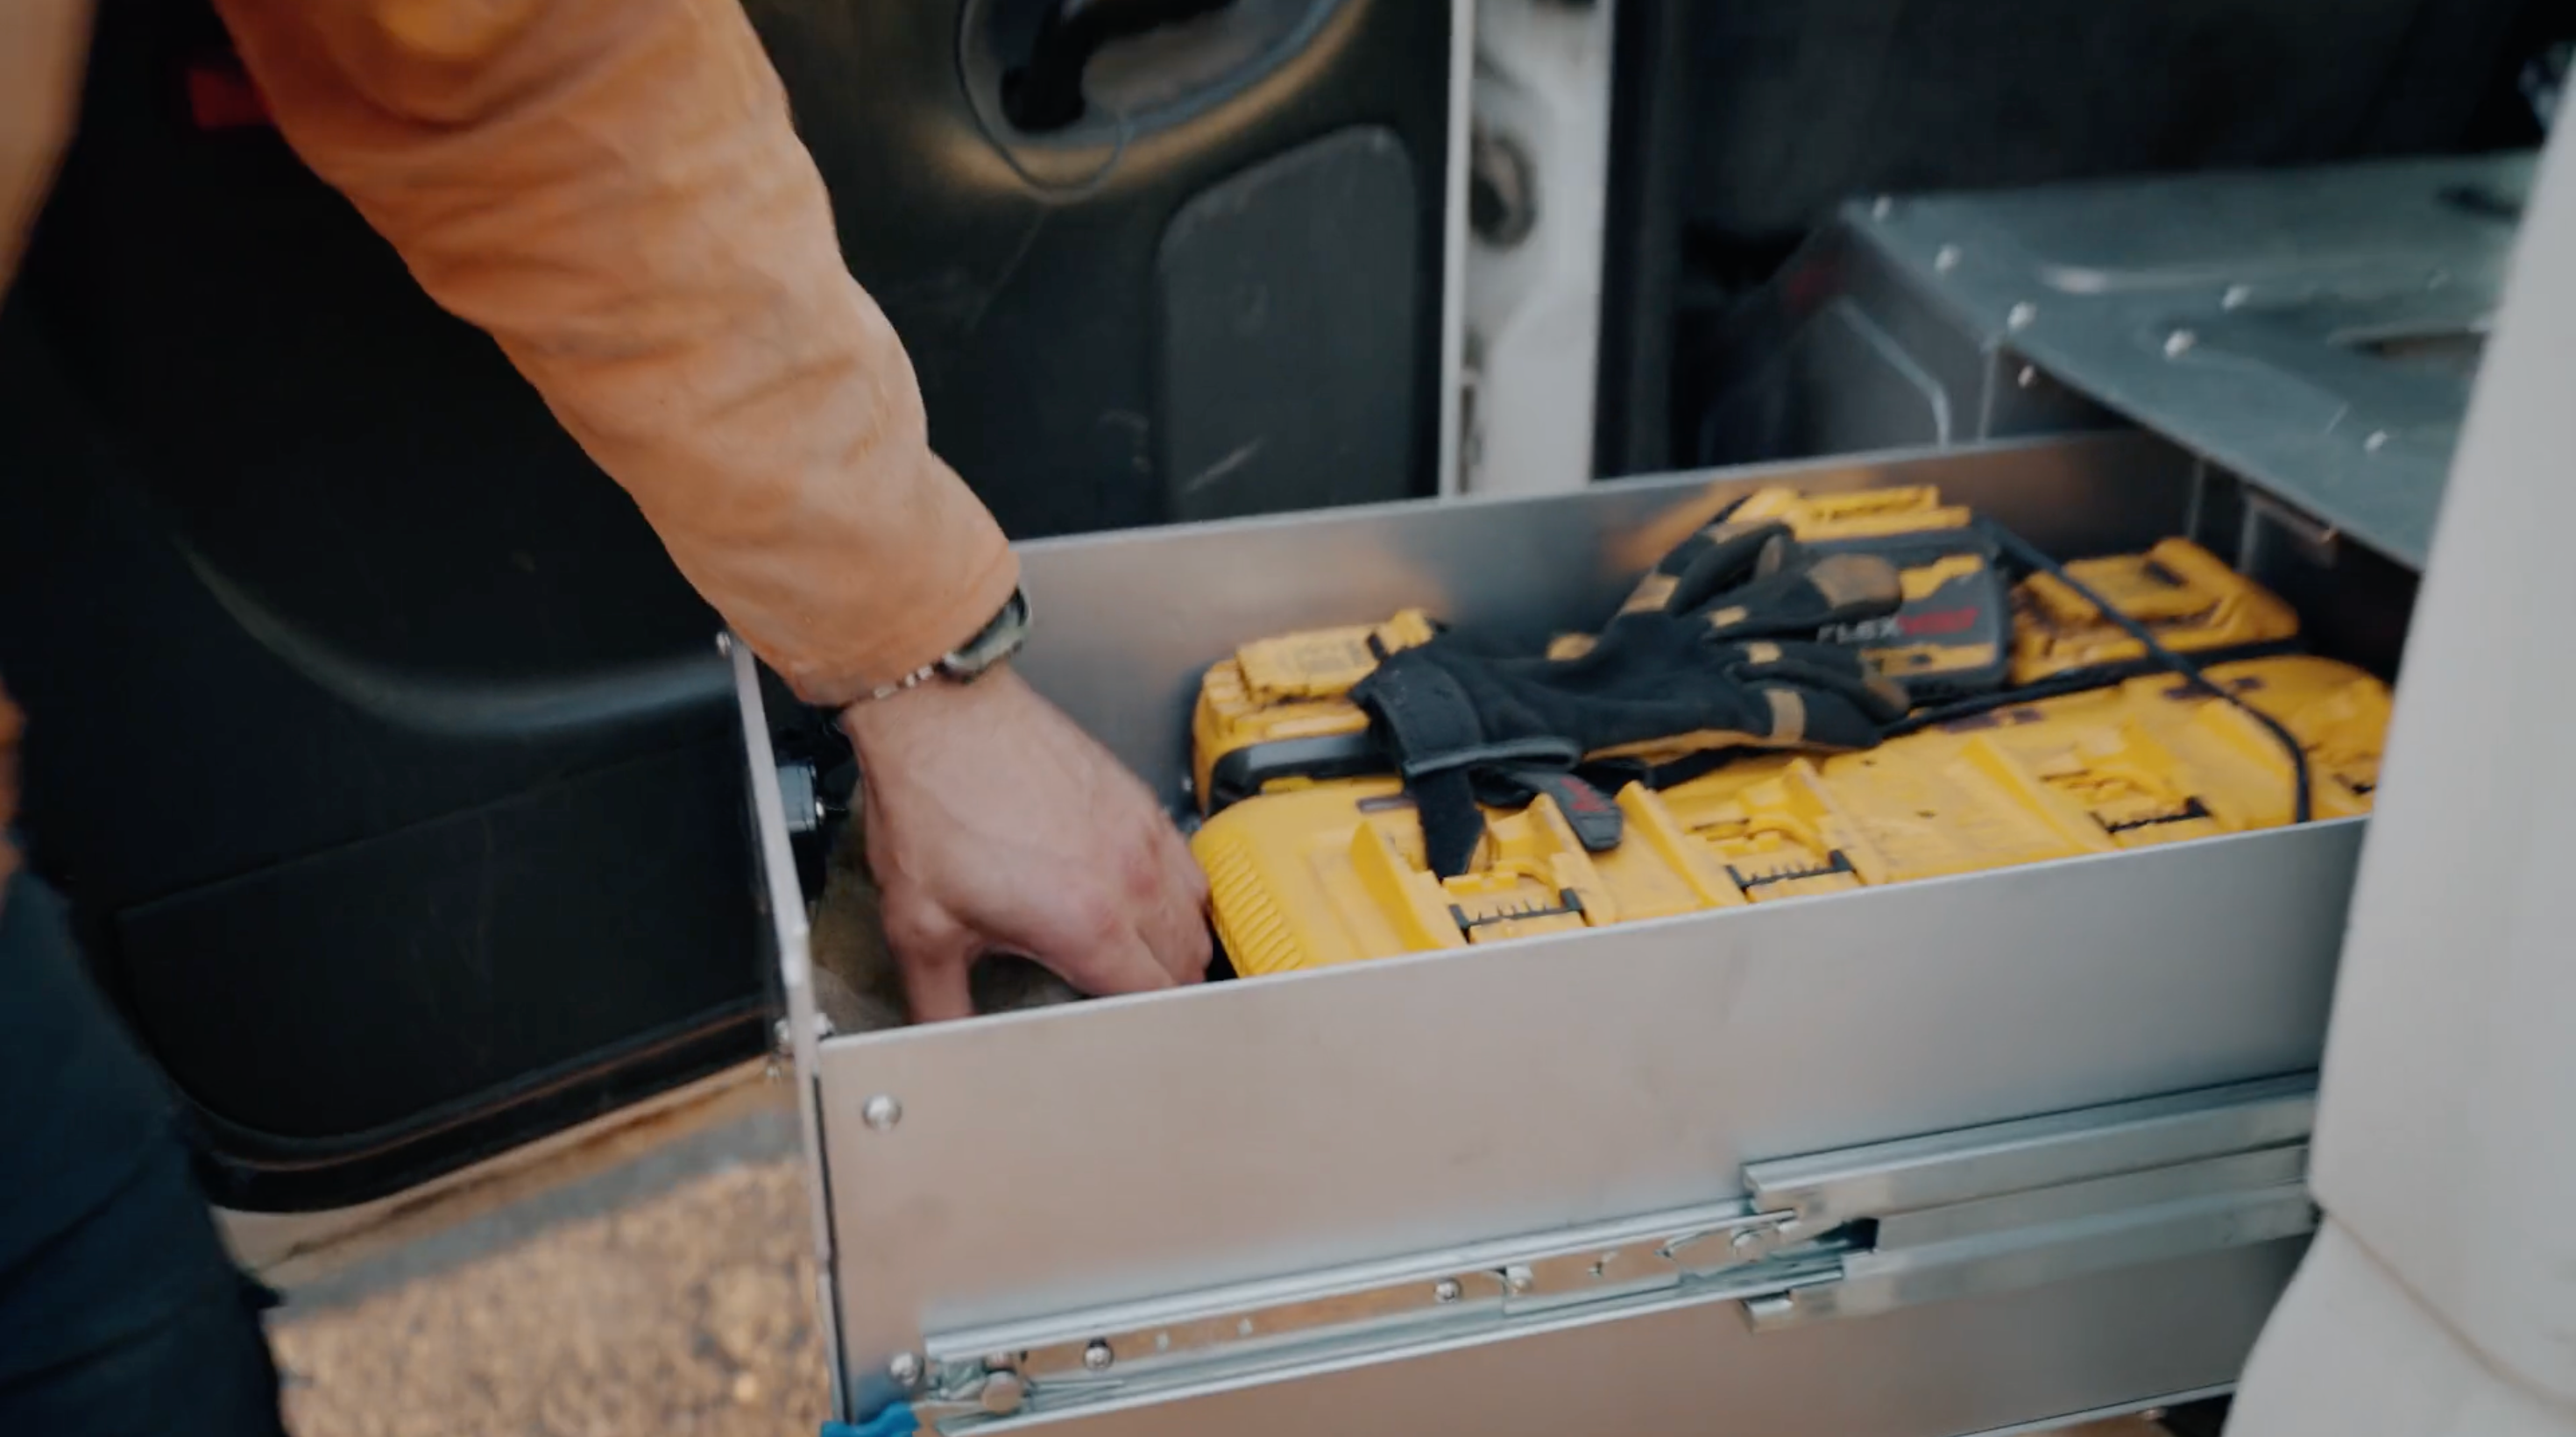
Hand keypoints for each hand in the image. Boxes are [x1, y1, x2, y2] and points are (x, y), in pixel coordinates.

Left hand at [839, 666, 1210, 1021]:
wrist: (941, 717)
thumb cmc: (933, 806)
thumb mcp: (920, 926)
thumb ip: (940, 1002)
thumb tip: (942, 1042)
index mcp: (1086, 924)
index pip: (1153, 1000)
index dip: (1141, 1028)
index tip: (1122, 1035)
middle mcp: (1129, 881)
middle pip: (1187, 964)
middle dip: (1162, 993)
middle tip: (1128, 1004)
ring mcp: (1142, 836)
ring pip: (1197, 915)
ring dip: (1178, 946)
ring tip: (1142, 960)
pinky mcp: (1139, 802)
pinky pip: (1189, 865)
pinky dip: (1180, 895)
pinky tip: (1146, 899)